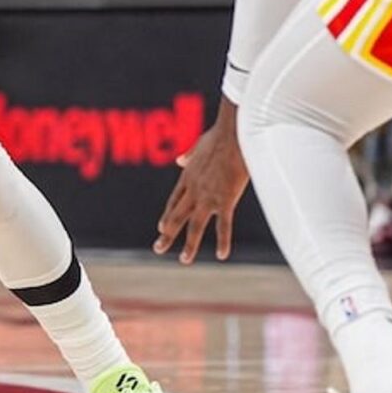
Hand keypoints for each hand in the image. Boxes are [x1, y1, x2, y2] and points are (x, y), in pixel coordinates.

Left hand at [153, 107, 250, 263]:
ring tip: (184, 260)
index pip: (174, 200)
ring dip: (189, 244)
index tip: (161, 228)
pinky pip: (223, 225)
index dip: (168, 215)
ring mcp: (208, 196)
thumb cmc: (220, 134)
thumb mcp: (199, 144)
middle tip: (158, 249)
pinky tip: (222, 255)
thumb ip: (189, 155)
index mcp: (188, 176)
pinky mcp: (225, 199)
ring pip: (194, 225)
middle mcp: (194, 189)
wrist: (234, 132)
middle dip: (167, 234)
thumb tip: (179, 160)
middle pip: (177, 215)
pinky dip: (223, 241)